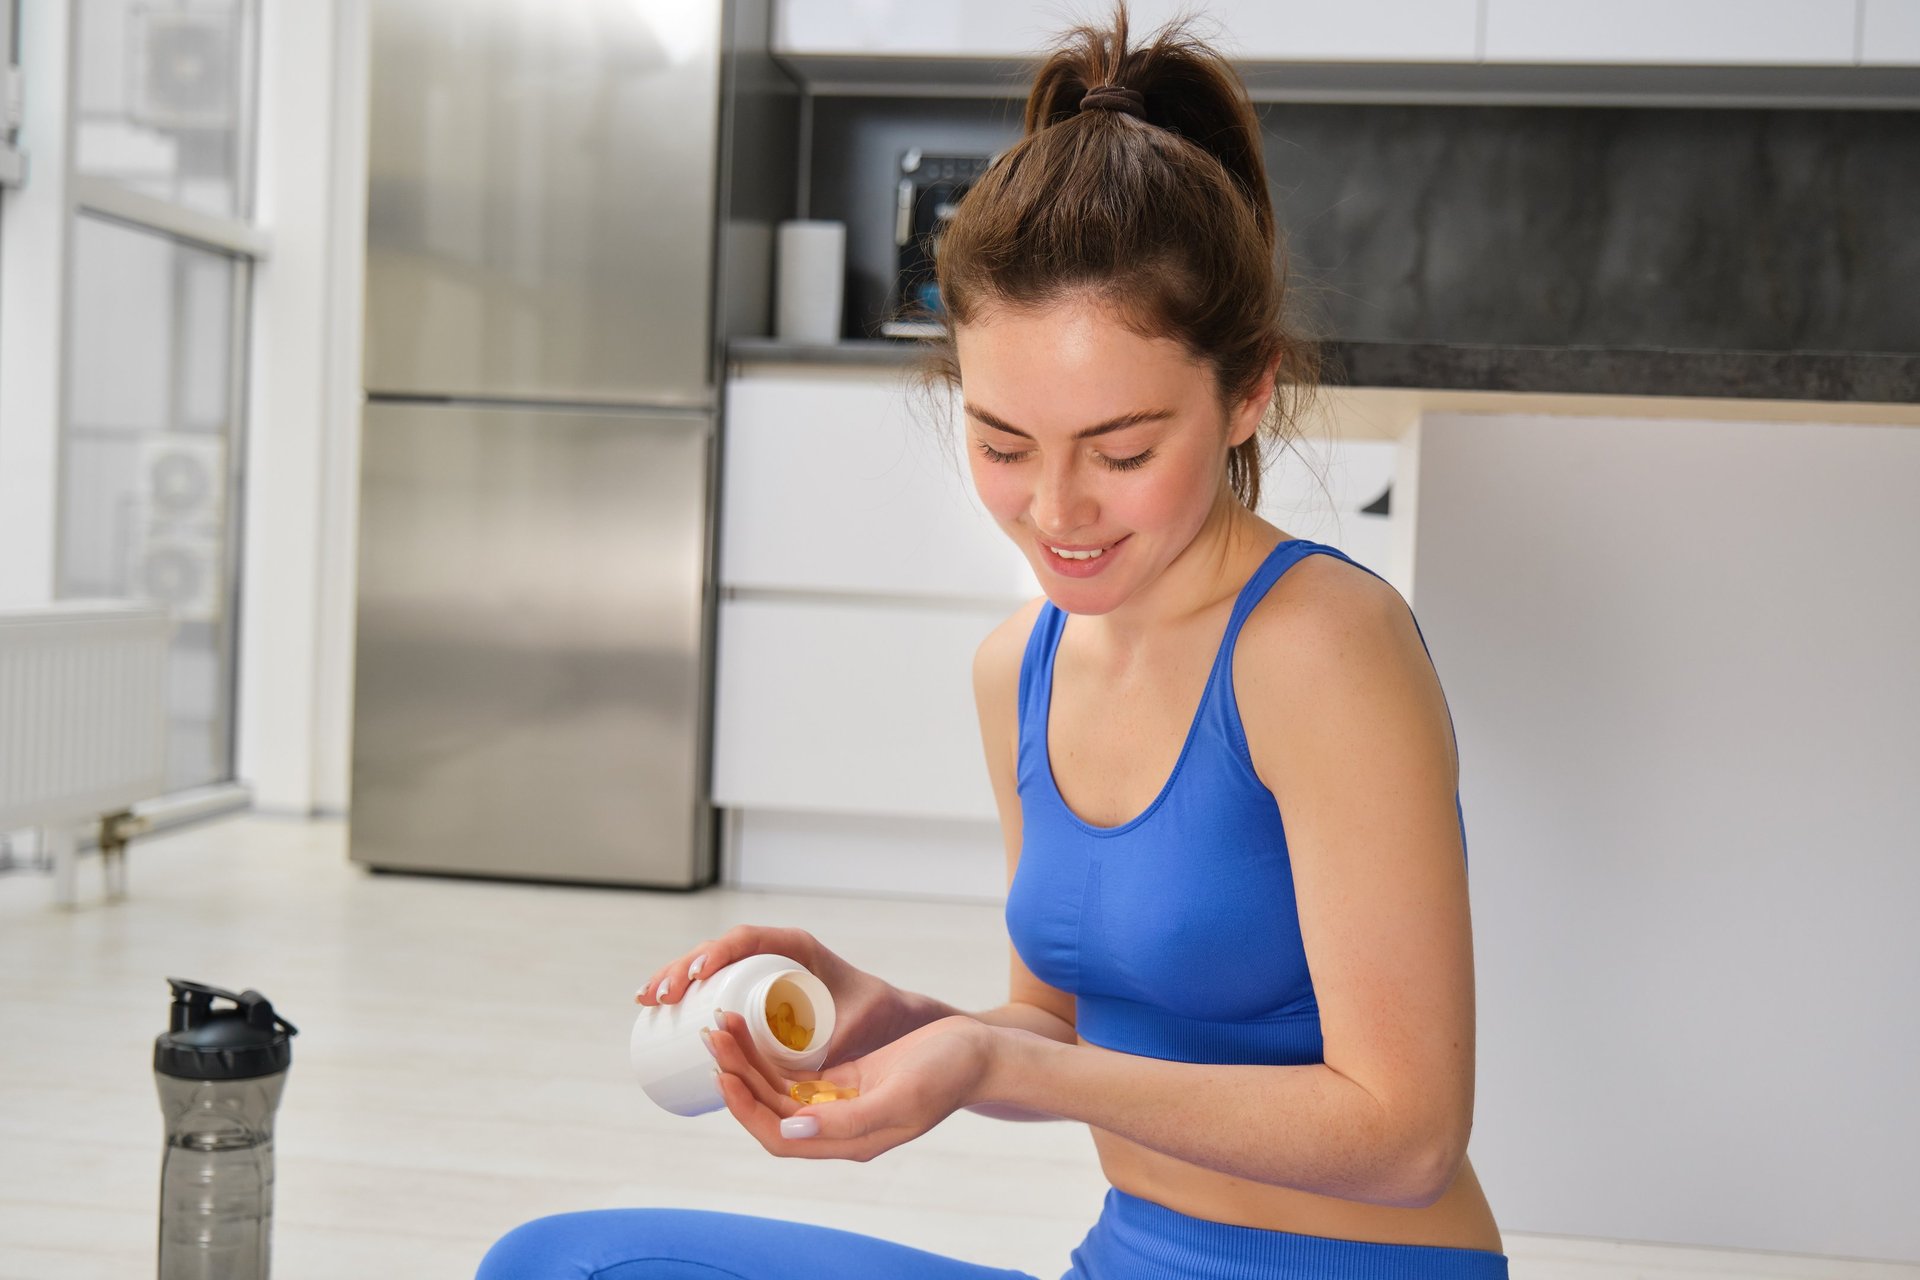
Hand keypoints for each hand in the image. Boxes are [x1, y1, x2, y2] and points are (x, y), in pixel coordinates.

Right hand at [635, 924, 921, 1063]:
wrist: (884, 1015)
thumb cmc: (875, 1015)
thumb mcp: (857, 1025)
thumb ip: (840, 1045)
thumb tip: (808, 1079)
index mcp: (796, 946)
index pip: (748, 939)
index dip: (717, 953)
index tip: (695, 978)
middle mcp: (774, 951)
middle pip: (718, 950)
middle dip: (682, 968)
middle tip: (658, 998)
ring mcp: (760, 967)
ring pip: (709, 964)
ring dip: (673, 976)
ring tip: (646, 1000)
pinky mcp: (752, 988)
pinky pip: (712, 980)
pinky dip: (682, 987)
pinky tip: (655, 1002)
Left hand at [705, 1012, 992, 1161]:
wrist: (980, 1053)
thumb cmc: (948, 1072)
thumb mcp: (902, 1095)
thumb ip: (848, 1119)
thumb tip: (791, 1128)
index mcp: (850, 1140)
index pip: (779, 1137)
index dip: (745, 1110)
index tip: (724, 1072)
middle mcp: (838, 1128)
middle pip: (770, 1112)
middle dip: (738, 1076)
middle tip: (714, 1034)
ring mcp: (840, 1104)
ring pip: (778, 1091)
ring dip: (748, 1061)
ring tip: (723, 1025)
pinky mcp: (845, 1080)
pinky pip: (796, 1074)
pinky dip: (771, 1054)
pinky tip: (752, 1029)